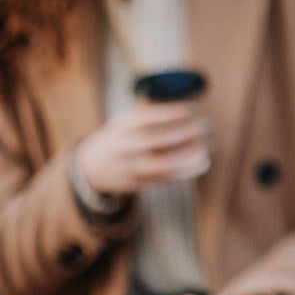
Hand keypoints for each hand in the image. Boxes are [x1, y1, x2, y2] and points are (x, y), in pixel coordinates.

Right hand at [73, 102, 206, 196]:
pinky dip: (178, 171)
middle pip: (154, 140)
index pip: (145, 118)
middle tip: (204, 127)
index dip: (168, 114)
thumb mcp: (124, 123)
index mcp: (120, 128)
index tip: (190, 109)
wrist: (90, 168)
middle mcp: (122, 147)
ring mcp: (127, 167)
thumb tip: (185, 112)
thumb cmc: (118, 139)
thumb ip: (148, 118)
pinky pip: (159, 178)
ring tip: (204, 148)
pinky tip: (193, 163)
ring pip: (159, 164)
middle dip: (181, 133)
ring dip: (184, 156)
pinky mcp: (133, 184)